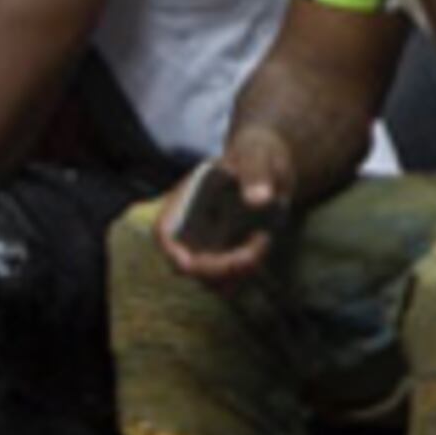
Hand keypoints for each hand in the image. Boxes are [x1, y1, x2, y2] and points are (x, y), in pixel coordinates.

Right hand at [155, 130, 296, 285]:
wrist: (271, 168)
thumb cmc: (257, 155)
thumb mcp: (258, 156)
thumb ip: (256, 172)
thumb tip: (258, 199)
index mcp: (186, 200)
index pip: (165, 232)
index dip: (171, 251)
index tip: (190, 263)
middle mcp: (191, 227)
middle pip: (189, 264)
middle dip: (222, 267)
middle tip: (260, 242)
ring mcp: (207, 245)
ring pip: (212, 279)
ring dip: (239, 272)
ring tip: (265, 238)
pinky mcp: (227, 257)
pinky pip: (230, 279)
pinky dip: (246, 272)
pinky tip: (265, 240)